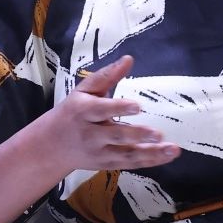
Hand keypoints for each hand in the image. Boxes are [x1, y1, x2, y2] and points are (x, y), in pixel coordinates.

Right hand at [43, 55, 179, 173]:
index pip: (102, 110)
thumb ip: (106, 76)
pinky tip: (166, 155)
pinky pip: (130, 164)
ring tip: (171, 149)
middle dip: (138, 135)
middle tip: (158, 133)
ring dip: (151, 153)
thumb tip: (129, 59)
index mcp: (84, 111)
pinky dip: (149, 161)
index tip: (137, 106)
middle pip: (116, 135)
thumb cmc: (72, 112)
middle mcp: (91, 134)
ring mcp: (99, 152)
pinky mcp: (107, 164)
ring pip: (126, 155)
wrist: (51, 146)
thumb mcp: (83, 91)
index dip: (119, 108)